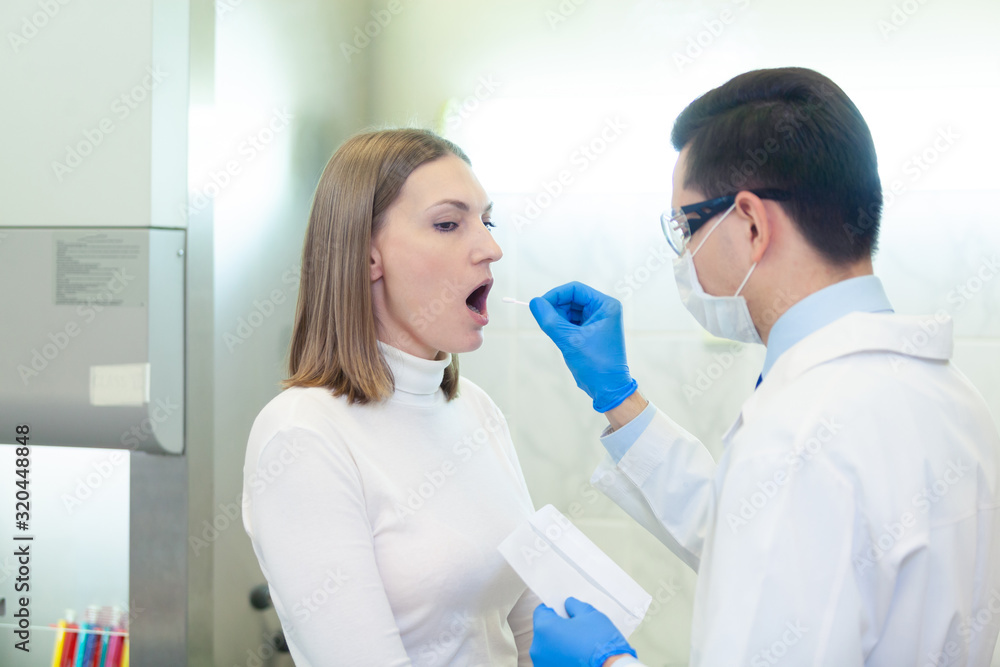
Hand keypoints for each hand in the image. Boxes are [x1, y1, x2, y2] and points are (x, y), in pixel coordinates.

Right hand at [530, 282, 636, 412]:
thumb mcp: (569, 340)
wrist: (608, 389)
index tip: (538, 305)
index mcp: (605, 305)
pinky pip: (570, 323)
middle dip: (556, 309)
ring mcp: (597, 321)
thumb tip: (534, 302)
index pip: (575, 289)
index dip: (555, 295)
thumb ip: (550, 320)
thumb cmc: (596, 364)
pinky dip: (561, 328)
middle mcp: (603, 310)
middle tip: (545, 323)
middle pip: (571, 299)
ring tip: (557, 336)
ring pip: (569, 311)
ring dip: (558, 320)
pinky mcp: (589, 332)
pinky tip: (560, 340)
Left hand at [530, 597, 636, 666]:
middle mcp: (538, 649)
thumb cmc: (601, 645)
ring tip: (578, 644)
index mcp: (544, 629)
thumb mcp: (590, 614)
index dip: (554, 609)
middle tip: (575, 628)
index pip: (541, 611)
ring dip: (559, 644)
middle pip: (544, 630)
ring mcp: (543, 664)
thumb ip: (574, 606)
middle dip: (557, 627)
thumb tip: (569, 606)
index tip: (563, 610)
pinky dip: (562, 657)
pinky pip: (553, 660)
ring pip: (548, 647)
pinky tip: (577, 656)